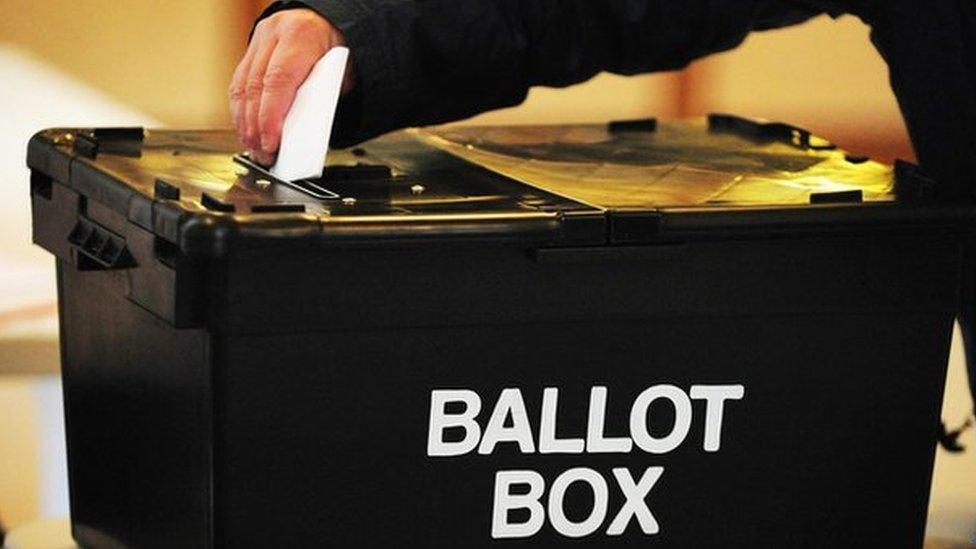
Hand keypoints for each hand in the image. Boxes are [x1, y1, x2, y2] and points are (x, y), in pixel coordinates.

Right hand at [229, 8, 352, 165]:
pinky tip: (246, 128)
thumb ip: (322, 99)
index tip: (270, 142)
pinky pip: (239, 83)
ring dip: (244, 122)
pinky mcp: (250, 50)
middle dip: (256, 126)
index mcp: (300, 36)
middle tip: (262, 152)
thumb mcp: (339, 72)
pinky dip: (241, 110)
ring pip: (241, 86)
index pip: (278, 81)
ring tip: (253, 147)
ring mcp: (259, 40)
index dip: (270, 116)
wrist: (324, 19)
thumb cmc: (334, 47)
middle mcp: (274, 34)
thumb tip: (304, 134)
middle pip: (255, 87)